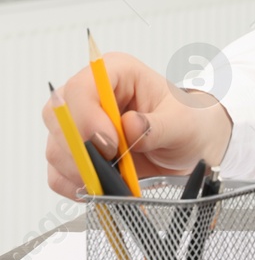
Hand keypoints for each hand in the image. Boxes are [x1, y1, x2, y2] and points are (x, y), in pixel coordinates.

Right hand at [41, 50, 233, 199]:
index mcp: (117, 73)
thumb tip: (130, 124)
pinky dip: (76, 185)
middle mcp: (91, 96)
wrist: (192, 148)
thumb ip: (158, 126)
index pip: (82, 87)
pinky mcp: (76, 154)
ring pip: (56, 147)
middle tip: (111, 165)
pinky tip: (102, 186)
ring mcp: (79, 125)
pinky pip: (57, 173)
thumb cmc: (189, 124)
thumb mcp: (184, 123)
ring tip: (114, 177)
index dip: (88, 117)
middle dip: (81, 149)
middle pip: (59, 118)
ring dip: (81, 170)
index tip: (111, 144)